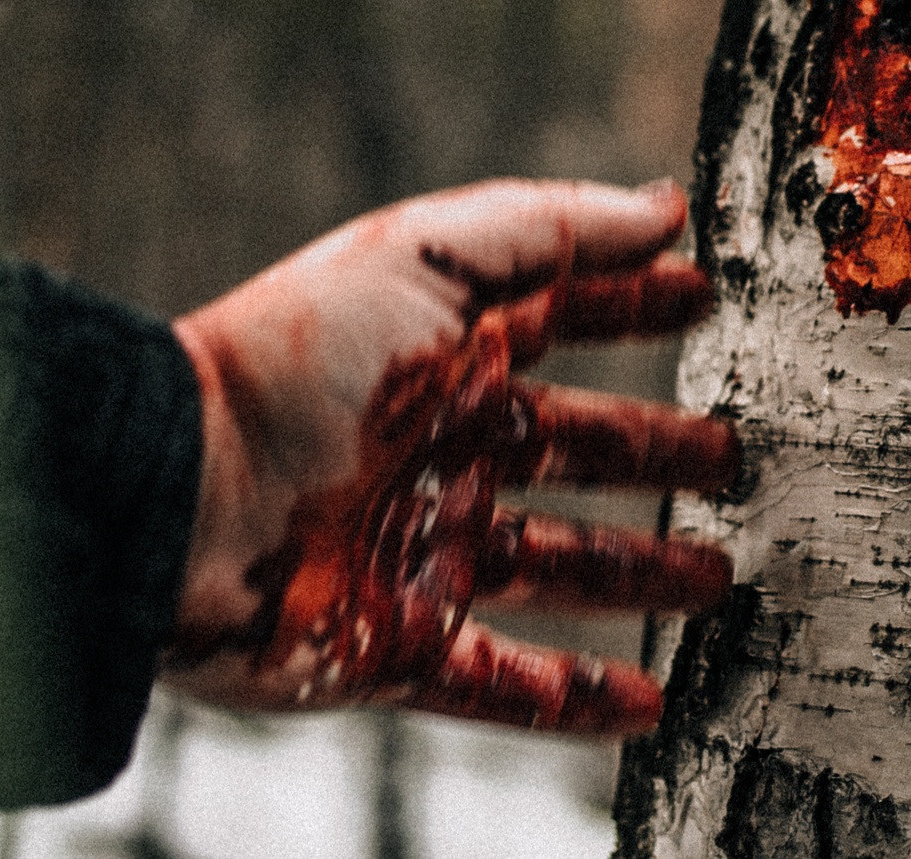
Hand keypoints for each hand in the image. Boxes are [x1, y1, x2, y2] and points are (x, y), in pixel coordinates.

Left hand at [164, 179, 737, 733]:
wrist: (175, 503)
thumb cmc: (293, 363)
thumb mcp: (425, 257)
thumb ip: (550, 229)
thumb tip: (664, 207)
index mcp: (443, 351)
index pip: (562, 316)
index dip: (633, 303)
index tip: (705, 297)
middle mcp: (440, 448)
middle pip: (574, 447)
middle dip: (654, 448)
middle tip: (736, 453)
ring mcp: (423, 551)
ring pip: (558, 566)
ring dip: (639, 570)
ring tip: (719, 575)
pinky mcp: (398, 647)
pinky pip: (504, 685)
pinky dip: (577, 700)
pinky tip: (649, 702)